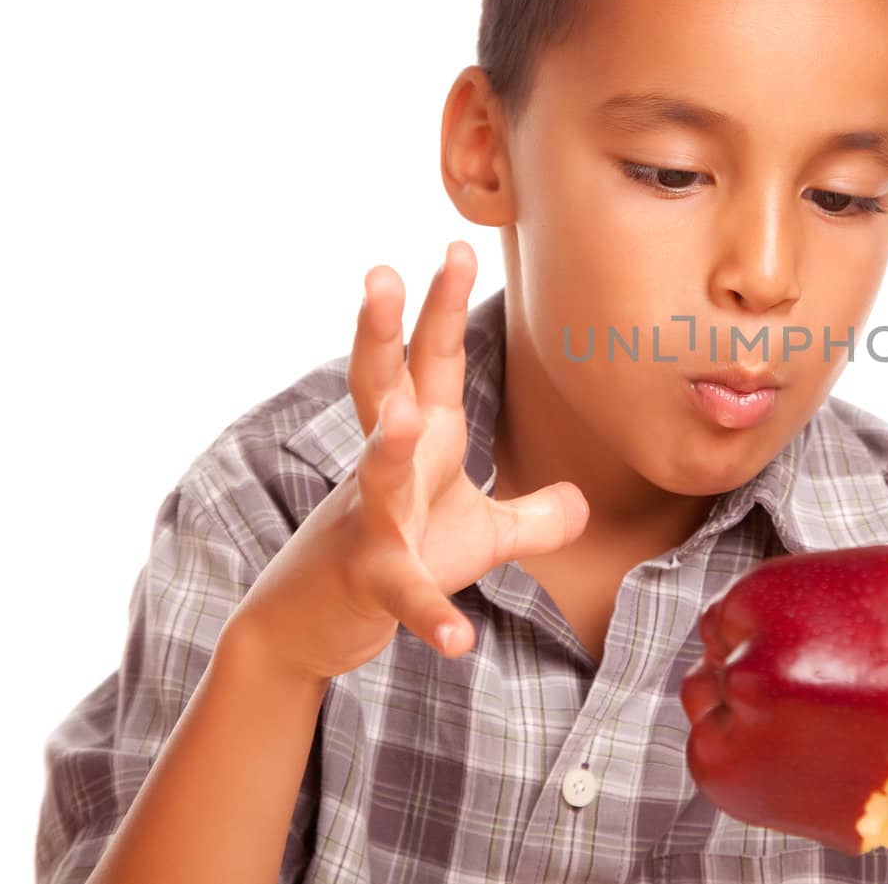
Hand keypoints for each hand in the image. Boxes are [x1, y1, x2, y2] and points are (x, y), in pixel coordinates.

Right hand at [224, 240, 589, 683]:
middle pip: (384, 392)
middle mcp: (388, 471)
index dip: (443, 308)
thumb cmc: (397, 559)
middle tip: (381, 274)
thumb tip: (580, 502)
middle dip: (383, 336)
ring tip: (405, 420)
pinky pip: (405, 598)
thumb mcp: (476, 535)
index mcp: (421, 444)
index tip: (457, 246)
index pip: (432, 364)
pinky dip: (430, 615)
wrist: (307, 625)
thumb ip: (532, 516)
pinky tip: (460, 640)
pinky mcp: (370, 586)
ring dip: (390, 452)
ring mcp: (371, 526)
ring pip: (379, 483)